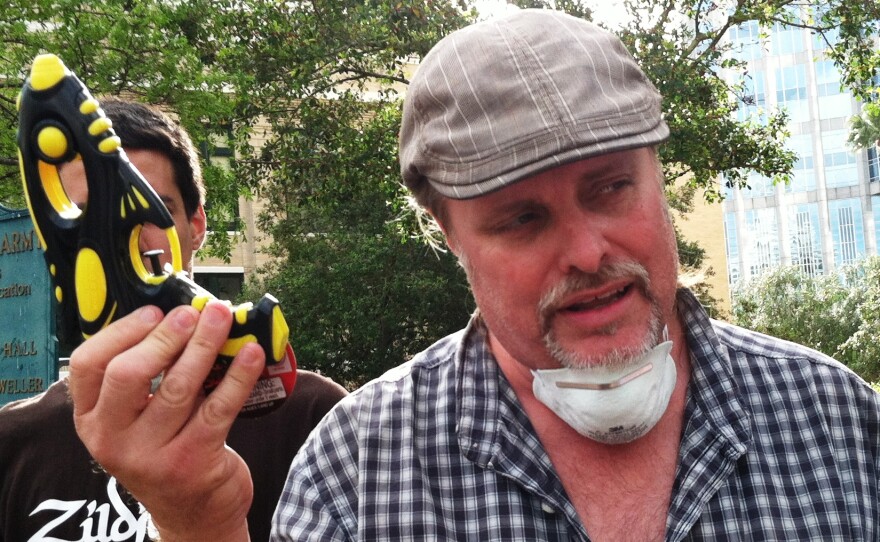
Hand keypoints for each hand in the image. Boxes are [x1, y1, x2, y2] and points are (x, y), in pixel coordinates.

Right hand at [69, 302, 262, 541]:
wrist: (194, 515)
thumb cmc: (167, 450)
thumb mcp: (139, 418)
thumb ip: (146, 376)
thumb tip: (179, 316)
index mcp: (91, 419)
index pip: (89, 364)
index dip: (123, 331)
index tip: (155, 311)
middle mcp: (112, 440)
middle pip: (128, 373)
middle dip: (166, 336)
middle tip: (193, 313)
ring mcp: (151, 456)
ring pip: (179, 387)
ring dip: (205, 346)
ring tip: (222, 319)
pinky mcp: (192, 463)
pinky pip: (219, 408)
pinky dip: (239, 376)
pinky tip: (251, 354)